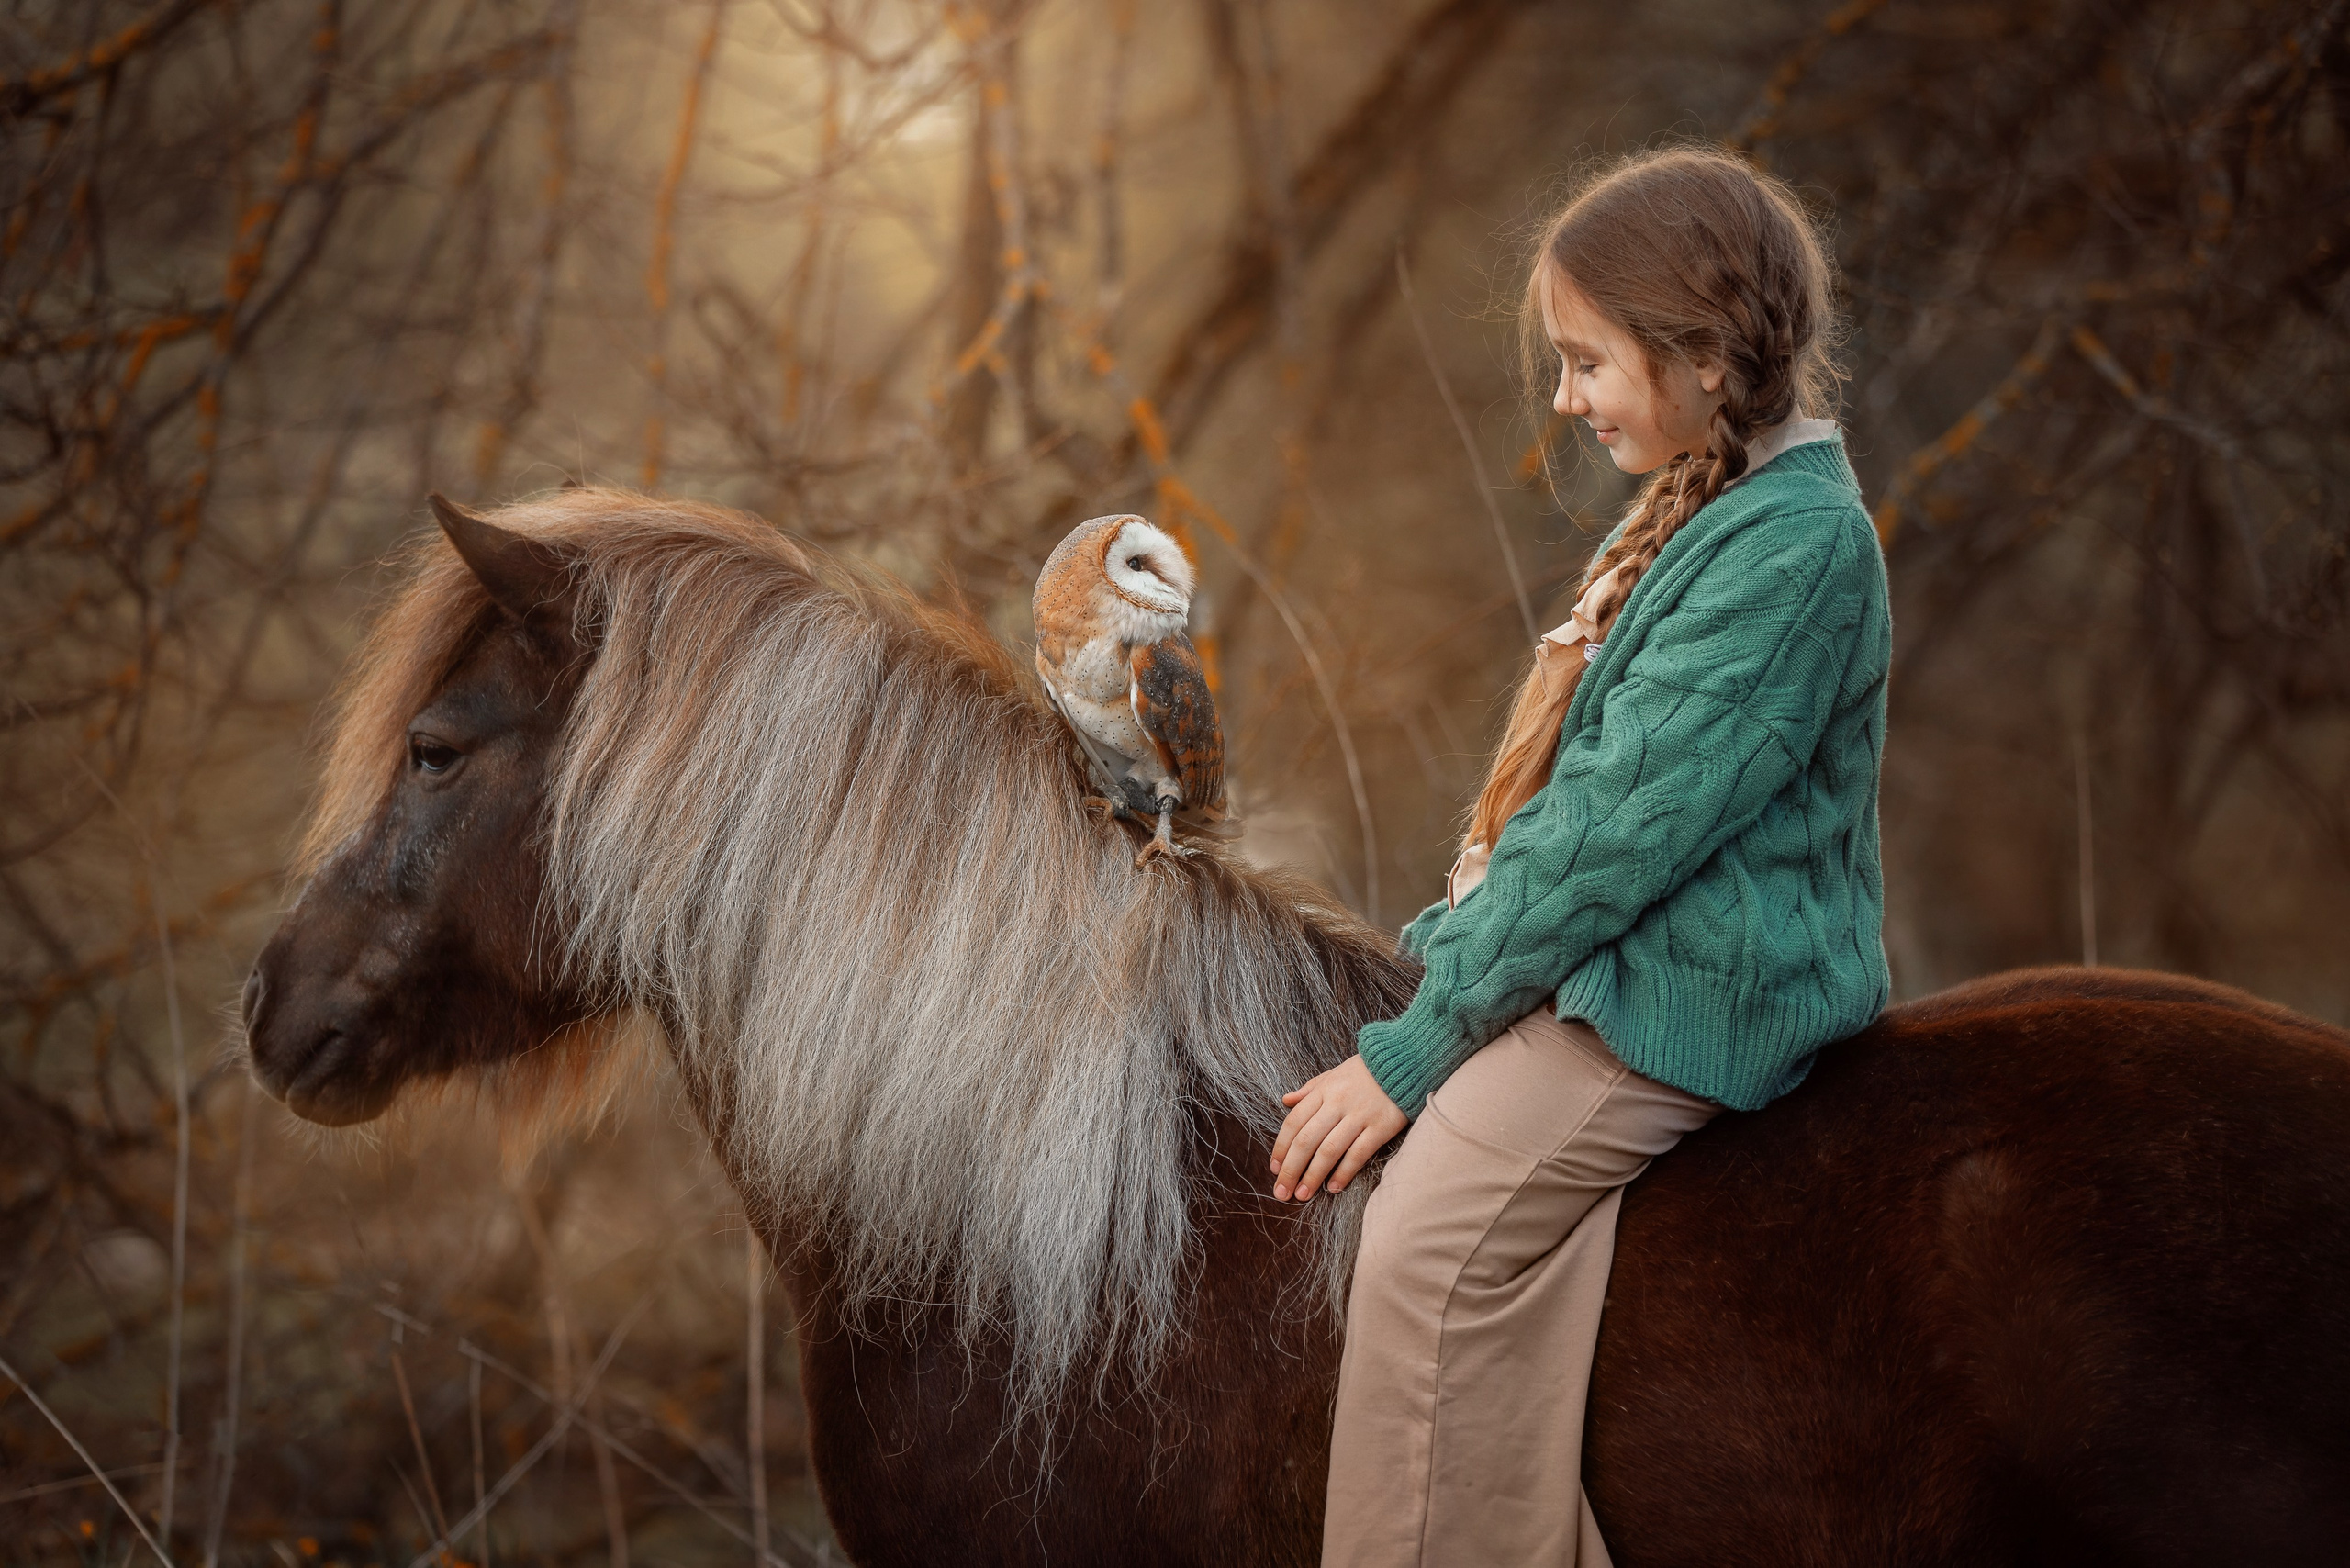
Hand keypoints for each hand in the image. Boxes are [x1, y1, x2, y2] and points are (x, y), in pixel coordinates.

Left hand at [1269, 1055, 1406, 1202]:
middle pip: (1307, 1141)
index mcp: (1323, 1090)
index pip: (1294, 1122)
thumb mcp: (1333, 1074)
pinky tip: (1333, 1187)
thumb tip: (1286, 1101)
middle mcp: (1338, 1103)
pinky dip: (1344, 1173)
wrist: (1403, 1061)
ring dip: (1313, 1176)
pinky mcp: (1381, 1127)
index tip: (1274, 1168)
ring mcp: (1359, 1116)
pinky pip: (1358, 1154)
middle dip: (1291, 1169)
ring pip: (1329, 1151)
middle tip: (1282, 1191)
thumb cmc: (1365, 1071)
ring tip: (1303, 1194)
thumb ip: (1309, 1089)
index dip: (1281, 1148)